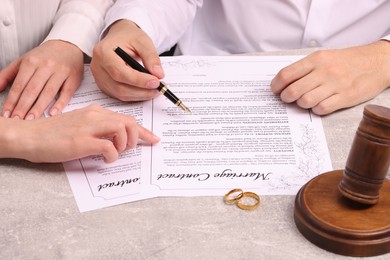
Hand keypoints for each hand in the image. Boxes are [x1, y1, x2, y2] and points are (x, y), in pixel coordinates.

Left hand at [0, 40, 83, 119]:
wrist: (67, 45)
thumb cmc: (44, 56)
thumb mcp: (23, 61)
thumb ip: (8, 75)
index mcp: (31, 62)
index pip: (19, 85)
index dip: (12, 101)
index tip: (7, 114)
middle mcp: (46, 66)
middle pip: (32, 90)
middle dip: (23, 107)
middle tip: (17, 121)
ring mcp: (61, 72)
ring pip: (48, 92)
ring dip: (39, 108)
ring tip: (31, 120)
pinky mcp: (73, 78)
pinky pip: (66, 93)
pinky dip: (60, 104)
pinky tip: (53, 113)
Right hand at [4, 104, 159, 162]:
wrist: (29, 136)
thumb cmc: (53, 133)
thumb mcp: (79, 124)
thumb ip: (98, 128)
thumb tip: (116, 139)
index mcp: (95, 111)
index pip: (126, 118)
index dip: (143, 130)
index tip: (153, 138)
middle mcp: (95, 116)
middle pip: (130, 122)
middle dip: (137, 137)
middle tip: (128, 149)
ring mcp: (89, 128)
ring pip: (123, 130)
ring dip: (125, 145)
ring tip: (115, 153)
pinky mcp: (82, 142)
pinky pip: (109, 148)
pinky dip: (112, 156)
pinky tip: (104, 159)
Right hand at [91, 19, 163, 100]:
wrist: (119, 36)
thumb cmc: (129, 37)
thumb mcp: (143, 41)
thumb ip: (151, 57)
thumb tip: (158, 75)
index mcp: (103, 52)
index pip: (119, 72)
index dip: (138, 80)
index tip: (156, 82)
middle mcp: (98, 67)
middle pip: (119, 86)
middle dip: (142, 91)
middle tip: (159, 88)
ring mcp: (99, 78)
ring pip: (120, 94)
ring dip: (140, 95)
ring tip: (155, 90)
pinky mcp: (104, 85)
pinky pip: (120, 95)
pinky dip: (135, 96)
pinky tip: (146, 91)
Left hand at [271, 41, 389, 114]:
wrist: (378, 62)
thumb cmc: (347, 61)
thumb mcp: (324, 57)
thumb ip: (305, 68)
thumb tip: (282, 82)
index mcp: (316, 59)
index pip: (286, 74)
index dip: (276, 86)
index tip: (275, 90)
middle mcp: (325, 71)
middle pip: (293, 91)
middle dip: (286, 98)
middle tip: (288, 98)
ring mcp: (336, 84)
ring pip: (305, 101)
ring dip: (302, 104)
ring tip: (306, 100)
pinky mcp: (346, 96)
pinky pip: (322, 109)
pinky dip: (316, 109)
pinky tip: (319, 104)